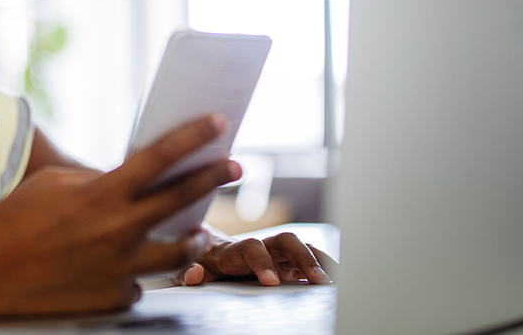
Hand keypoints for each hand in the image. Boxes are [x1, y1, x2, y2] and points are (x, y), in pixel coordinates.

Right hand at [0, 114, 241, 316]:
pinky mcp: (114, 298)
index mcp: (102, 195)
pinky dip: (135, 271)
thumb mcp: (56, 183)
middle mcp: (118, 231)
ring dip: (191, 237)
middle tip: (234, 166)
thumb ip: (99, 180)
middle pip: (182, 201)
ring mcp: (119, 269)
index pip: (159, 158)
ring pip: (178, 252)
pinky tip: (122, 265)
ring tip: (197, 229)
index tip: (218, 122)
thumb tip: (129, 180)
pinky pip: (139, 281)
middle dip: (214, 178)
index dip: (193, 137)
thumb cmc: (16, 219)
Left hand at [179, 231, 334, 285]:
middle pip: (285, 240)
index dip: (262, 262)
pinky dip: (324, 264)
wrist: (206, 250)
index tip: (271, 282)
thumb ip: (186, 273)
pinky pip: (309, 257)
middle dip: (303, 257)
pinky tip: (338, 277)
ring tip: (334, 282)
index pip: (250, 248)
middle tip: (318, 280)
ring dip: (319, 260)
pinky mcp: (285, 261)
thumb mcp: (184, 271)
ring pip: (300, 247)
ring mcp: (274, 252)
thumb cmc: (197, 263)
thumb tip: (194, 275)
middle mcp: (257, 246)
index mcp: (231, 250)